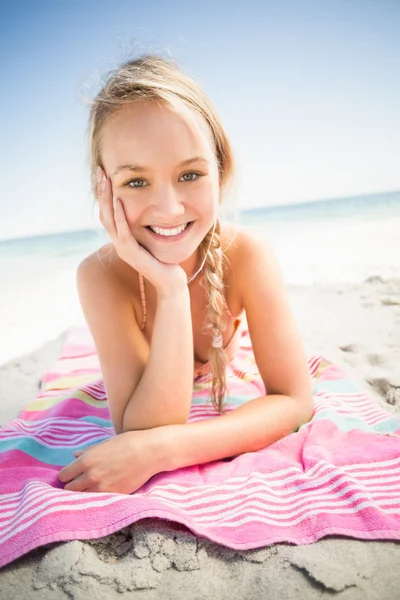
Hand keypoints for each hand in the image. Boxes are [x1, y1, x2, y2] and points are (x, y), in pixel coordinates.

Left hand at [58, 429, 165, 493]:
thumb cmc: (128, 442)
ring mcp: (102, 488)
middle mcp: (91, 476)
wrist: (150, 452)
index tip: (73, 474)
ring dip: (83, 493)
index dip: (67, 475)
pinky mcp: (114, 495)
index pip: (64, 475)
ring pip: (81, 498)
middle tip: (81, 482)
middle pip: (69, 489)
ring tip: (91, 488)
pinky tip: (102, 491)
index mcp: (87, 460)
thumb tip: (74, 455)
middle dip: (73, 485)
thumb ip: (88, 451)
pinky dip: (97, 498)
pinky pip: (97, 501)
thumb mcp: (105, 443)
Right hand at [97, 168, 187, 295]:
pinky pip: (123, 232)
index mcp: (122, 238)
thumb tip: (150, 207)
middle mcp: (119, 243)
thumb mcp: (153, 238)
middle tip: (100, 171)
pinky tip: (118, 201)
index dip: (104, 194)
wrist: (170, 282)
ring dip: (107, 199)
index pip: (108, 212)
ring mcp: (123, 249)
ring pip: (109, 220)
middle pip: (104, 213)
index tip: (104, 175)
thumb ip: (146, 225)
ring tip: (105, 180)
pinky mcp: (131, 254)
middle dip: (102, 191)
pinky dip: (120, 216)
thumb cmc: (164, 260)